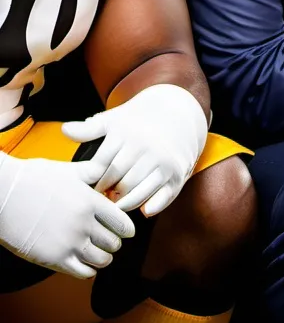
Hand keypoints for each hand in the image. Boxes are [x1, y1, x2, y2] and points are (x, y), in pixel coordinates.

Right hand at [0, 153, 134, 278]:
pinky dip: (87, 271)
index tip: (125, 232)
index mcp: (91, 202)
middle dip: (113, 244)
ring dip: (102, 258)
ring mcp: (69, 242)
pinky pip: (82, 272)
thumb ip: (91, 172)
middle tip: (108, 242)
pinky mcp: (53, 258)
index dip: (126, 229)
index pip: (122, 223)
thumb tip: (105, 169)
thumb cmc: (32, 179)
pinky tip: (83, 263)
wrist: (2, 195)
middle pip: (113, 243)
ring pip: (102, 260)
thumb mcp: (68, 170)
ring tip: (97, 254)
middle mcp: (84, 224)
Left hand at [63, 84, 207, 216]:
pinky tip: (141, 208)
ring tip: (117, 202)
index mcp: (126, 134)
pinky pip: (160, 198)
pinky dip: (149, 207)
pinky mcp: (177, 173)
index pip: (100, 167)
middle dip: (107, 193)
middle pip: (117, 181)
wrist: (179, 114)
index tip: (89, 187)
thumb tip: (65, 130)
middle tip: (101, 199)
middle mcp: (145, 147)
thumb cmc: (138, 121)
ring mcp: (162, 161)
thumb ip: (90, 129)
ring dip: (124, 203)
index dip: (92, 181)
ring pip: (136, 192)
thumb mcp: (115, 120)